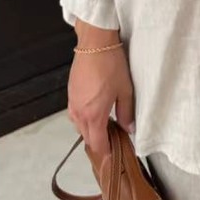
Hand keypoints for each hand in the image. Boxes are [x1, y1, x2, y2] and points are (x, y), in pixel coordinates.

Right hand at [67, 20, 134, 156]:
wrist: (95, 43)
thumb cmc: (112, 65)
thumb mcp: (125, 89)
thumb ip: (126, 112)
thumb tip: (129, 129)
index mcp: (93, 115)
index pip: (97, 143)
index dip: (105, 152)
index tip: (114, 156)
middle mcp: (79, 113)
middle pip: (86, 137)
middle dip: (98, 142)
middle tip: (113, 141)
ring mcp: (72, 103)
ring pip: (79, 126)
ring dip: (90, 130)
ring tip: (105, 126)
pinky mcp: (70, 93)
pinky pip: (75, 114)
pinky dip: (84, 118)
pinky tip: (95, 111)